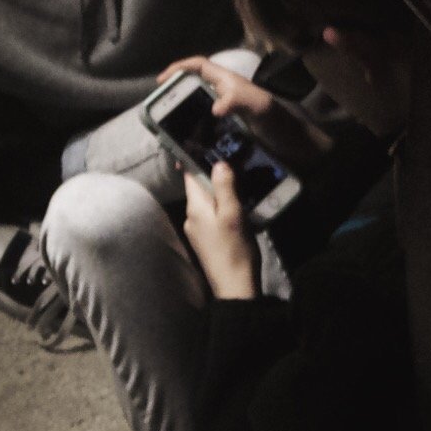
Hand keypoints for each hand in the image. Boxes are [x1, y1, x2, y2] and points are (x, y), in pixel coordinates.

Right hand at [159, 56, 327, 172]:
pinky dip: (193, 144)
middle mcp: (225, 97)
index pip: (200, 66)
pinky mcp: (229, 136)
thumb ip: (239, 101)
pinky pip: (205, 136)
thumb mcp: (261, 107)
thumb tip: (215, 108)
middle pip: (193, 90)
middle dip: (174, 100)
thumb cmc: (281, 123)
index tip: (161, 81)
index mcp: (229, 83)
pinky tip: (186, 158)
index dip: (179, 68)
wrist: (300, 148)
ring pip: (196, 115)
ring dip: (181, 126)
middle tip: (159, 117)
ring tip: (169, 141)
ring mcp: (227, 117)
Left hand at [182, 162, 259, 299]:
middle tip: (233, 157)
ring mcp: (198, 230)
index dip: (196, 158)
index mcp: (195, 208)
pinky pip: (213, 214)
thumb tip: (218, 163)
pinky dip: (223, 205)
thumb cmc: (234, 250)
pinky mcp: (208, 240)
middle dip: (213, 174)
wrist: (235, 288)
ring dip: (221, 190)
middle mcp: (191, 217)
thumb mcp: (233, 214)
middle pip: (199, 187)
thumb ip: (225, 188)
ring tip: (240, 178)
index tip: (205, 142)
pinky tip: (239, 204)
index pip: (189, 176)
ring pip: (208, 201)